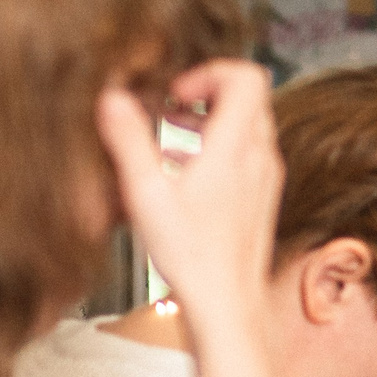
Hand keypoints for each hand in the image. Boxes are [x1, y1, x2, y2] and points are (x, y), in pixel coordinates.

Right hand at [94, 60, 283, 320]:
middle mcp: (259, 156)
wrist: (227, 304)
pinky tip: (184, 175)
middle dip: (206, 94)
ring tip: (172, 139)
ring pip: (248, 125)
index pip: (245, 76)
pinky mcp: (262, 198)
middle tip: (169, 111)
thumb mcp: (146, 194)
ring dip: (212, 122)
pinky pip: (247, 154)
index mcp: (236, 146)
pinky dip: (219, 149)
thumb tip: (111, 98)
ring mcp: (266, 177)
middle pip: (247, 97)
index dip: (208, 72)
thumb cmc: (191, 256)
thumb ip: (128, 141)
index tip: (175, 93)